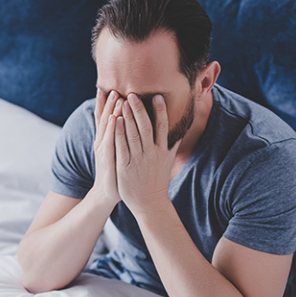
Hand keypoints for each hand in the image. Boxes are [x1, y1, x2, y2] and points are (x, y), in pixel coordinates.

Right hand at [92, 89, 123, 207]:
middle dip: (109, 102)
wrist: (107, 193)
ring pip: (108, 127)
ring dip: (111, 110)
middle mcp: (103, 142)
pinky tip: (114, 119)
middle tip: (114, 85)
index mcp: (106, 139)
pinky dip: (112, 130)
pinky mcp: (109, 160)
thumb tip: (129, 124)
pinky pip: (111, 142)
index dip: (107, 103)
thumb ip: (122, 138)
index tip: (110, 87)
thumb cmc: (117, 172)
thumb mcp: (119, 152)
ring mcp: (104, 151)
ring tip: (115, 96)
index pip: (106, 117)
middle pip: (106, 118)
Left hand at [114, 93, 179, 213]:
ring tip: (123, 100)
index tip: (157, 96)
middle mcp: (151, 153)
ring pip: (133, 134)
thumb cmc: (157, 181)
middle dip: (139, 109)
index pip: (162, 126)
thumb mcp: (168, 162)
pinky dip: (118, 133)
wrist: (149, 204)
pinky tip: (115, 121)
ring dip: (128, 116)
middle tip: (133, 93)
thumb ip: (172, 146)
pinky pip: (121, 147)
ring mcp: (138, 159)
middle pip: (145, 127)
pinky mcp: (125, 166)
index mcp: (162, 150)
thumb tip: (180, 131)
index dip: (160, 111)